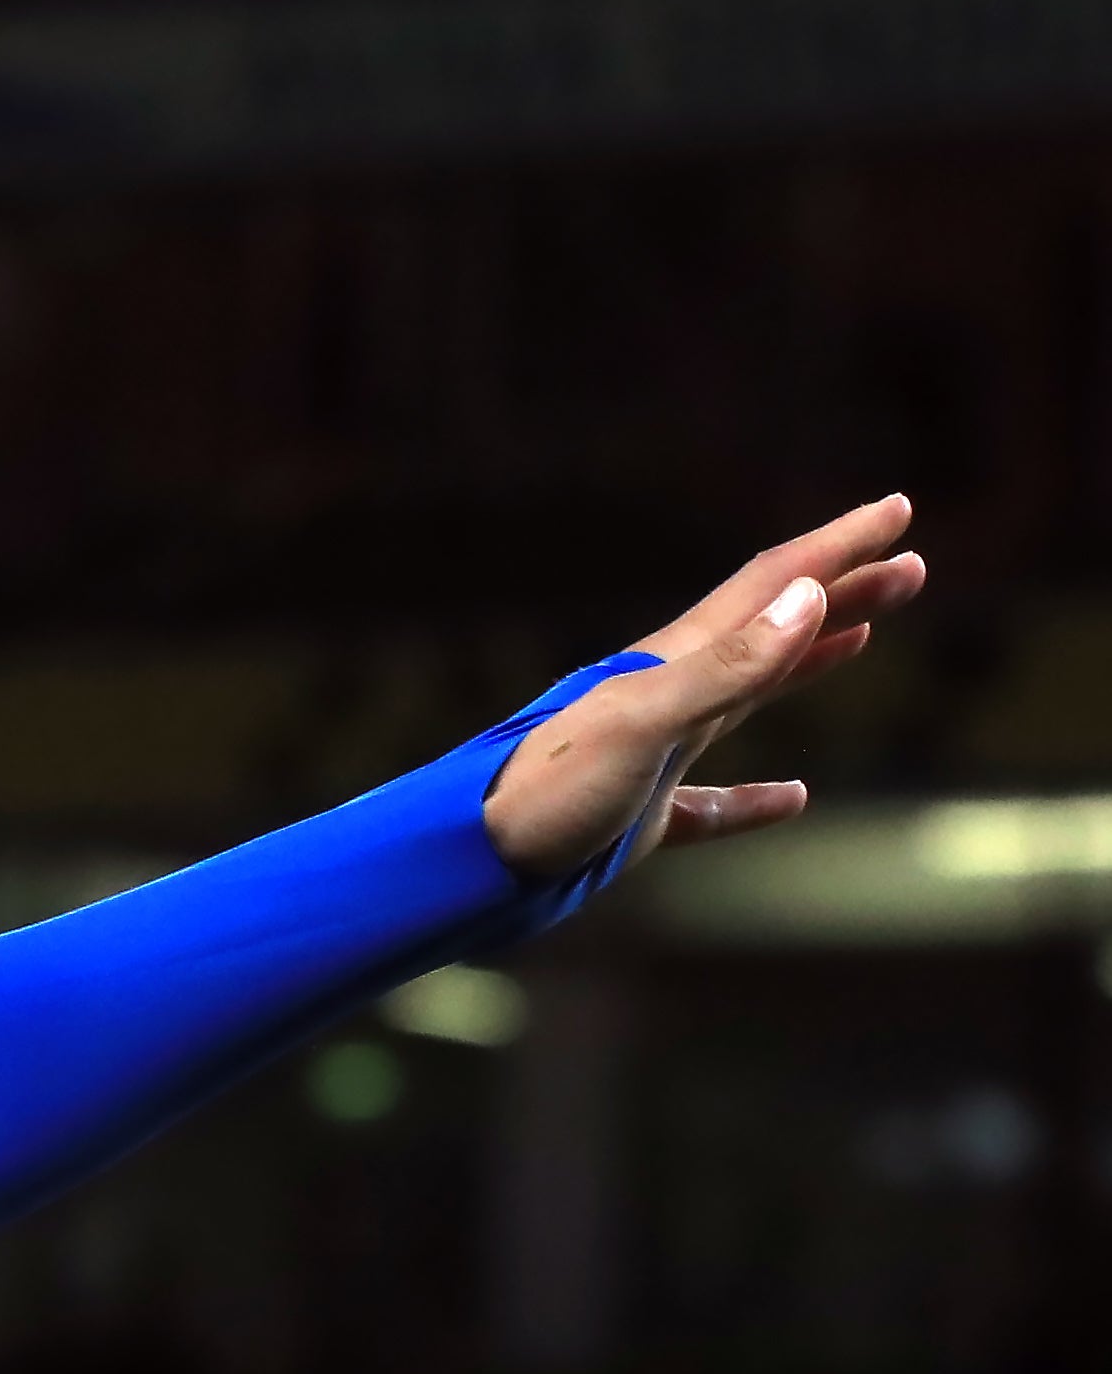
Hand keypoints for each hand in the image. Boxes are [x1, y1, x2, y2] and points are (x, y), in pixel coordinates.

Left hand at [481, 495, 925, 876]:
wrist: (463, 864)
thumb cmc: (546, 793)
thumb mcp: (645, 724)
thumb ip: (727, 668)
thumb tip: (810, 600)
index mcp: (671, 664)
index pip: (770, 586)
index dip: (838, 546)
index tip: (899, 509)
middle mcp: (665, 695)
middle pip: (768, 628)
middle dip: (840, 590)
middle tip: (910, 562)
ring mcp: (652, 753)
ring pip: (747, 693)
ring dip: (810, 659)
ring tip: (866, 632)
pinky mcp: (637, 814)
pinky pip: (711, 800)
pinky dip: (755, 797)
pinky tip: (793, 798)